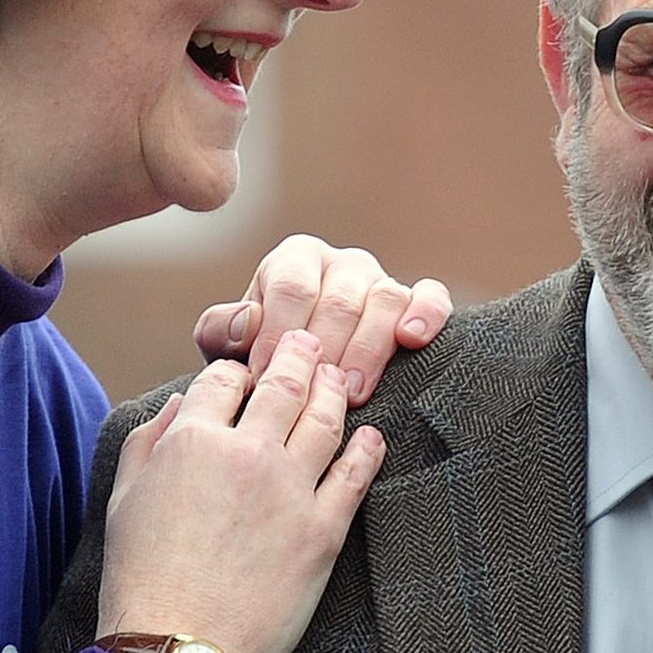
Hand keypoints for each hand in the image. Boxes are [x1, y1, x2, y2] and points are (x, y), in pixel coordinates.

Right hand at [93, 331, 385, 652]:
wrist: (179, 649)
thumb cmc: (142, 580)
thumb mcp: (124, 500)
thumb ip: (150, 441)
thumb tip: (182, 403)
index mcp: (191, 441)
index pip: (224, 377)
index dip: (237, 369)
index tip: (247, 373)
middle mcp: (245, 453)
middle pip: (284, 382)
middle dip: (297, 356)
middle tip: (308, 345)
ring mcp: (290, 490)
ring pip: (325, 418)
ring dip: (333, 391)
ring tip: (337, 379)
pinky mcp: (324, 531)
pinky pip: (357, 473)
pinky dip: (368, 447)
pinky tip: (371, 437)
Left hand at [194, 234, 451, 403]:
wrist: (305, 375)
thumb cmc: (263, 357)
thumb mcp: (230, 344)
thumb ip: (222, 330)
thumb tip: (249, 323)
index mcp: (295, 259)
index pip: (291, 287)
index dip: (278, 333)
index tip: (266, 376)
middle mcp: (341, 263)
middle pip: (339, 299)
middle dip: (326, 349)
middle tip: (313, 393)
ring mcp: (382, 280)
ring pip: (384, 299)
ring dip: (369, 348)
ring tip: (354, 391)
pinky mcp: (418, 299)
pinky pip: (431, 296)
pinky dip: (425, 314)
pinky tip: (411, 339)